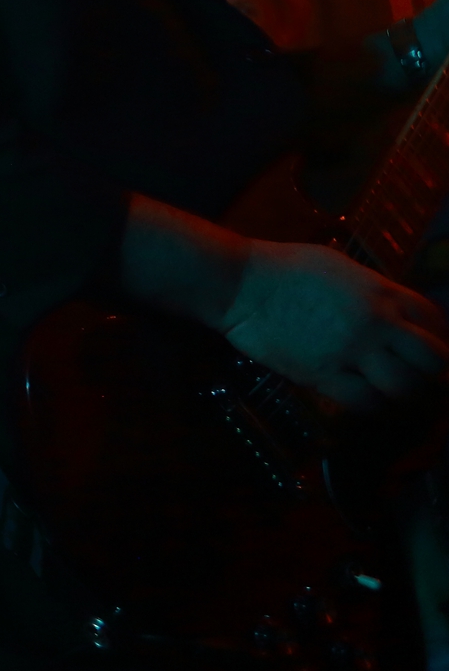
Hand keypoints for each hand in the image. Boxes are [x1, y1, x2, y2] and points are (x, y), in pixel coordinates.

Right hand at [222, 241, 448, 408]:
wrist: (241, 284)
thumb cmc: (285, 266)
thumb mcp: (340, 267)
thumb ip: (371, 290)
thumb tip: (388, 310)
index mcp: (381, 292)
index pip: (434, 321)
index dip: (437, 338)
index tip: (425, 348)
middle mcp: (376, 323)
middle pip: (430, 360)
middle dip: (427, 371)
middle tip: (411, 374)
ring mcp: (351, 351)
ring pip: (402, 386)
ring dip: (399, 391)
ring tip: (384, 388)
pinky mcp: (323, 374)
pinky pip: (363, 401)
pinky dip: (369, 404)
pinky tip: (360, 397)